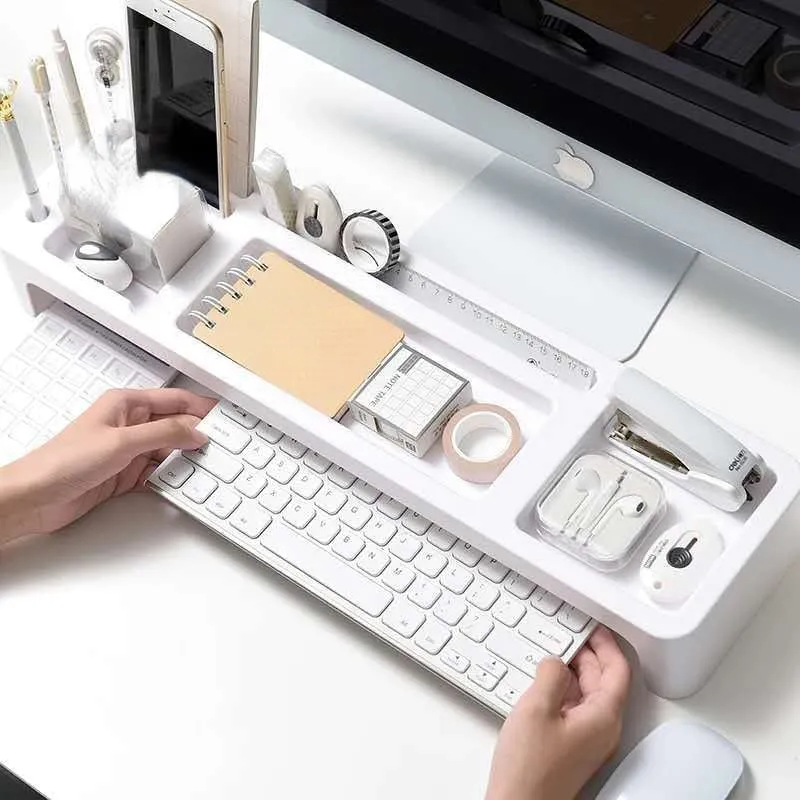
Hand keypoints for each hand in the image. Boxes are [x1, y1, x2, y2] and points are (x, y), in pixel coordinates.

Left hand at [0, 388, 215, 544]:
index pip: (175, 400)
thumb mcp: (122, 442)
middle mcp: (128, 424)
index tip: (224, 417)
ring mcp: (127, 450)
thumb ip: (164, 434)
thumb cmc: (61, 461)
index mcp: (125, 404)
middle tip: (222, 445)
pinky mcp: (125, 474)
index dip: (201, 408)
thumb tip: (195, 431)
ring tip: (207, 464)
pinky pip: (158, 472)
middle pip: (175, 425)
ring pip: (169, 450)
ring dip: (185, 457)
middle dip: (197, 434)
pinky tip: (184, 480)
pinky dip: (171, 476)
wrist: (35, 498)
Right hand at [485, 627, 630, 799]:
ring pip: (587, 694)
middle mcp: (601, 729)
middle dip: (588, 654)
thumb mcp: (536, 708)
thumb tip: (555, 661)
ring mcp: (586, 740)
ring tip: (552, 654)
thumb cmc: (529, 770)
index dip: (607, 644)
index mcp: (602, 718)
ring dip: (572, 672)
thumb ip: (550, 675)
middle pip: (603, 681)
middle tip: (570, 634)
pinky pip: (573, 709)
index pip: (618, 670)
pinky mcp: (570, 747)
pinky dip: (562, 690)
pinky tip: (542, 684)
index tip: (595, 627)